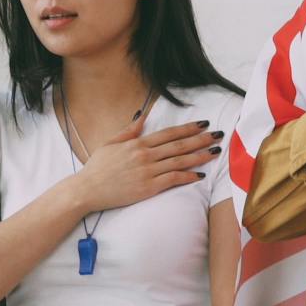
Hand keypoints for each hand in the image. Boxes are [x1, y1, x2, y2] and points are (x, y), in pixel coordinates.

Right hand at [69, 119, 219, 214]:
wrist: (87, 189)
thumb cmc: (97, 168)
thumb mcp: (110, 143)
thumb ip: (129, 130)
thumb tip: (142, 116)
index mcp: (137, 143)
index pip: (169, 133)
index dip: (188, 128)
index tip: (203, 124)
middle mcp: (145, 155)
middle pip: (179, 145)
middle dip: (201, 139)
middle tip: (218, 135)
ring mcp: (148, 171)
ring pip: (180, 161)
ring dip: (199, 156)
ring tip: (214, 152)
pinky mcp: (148, 187)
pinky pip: (173, 179)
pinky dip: (188, 176)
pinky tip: (200, 175)